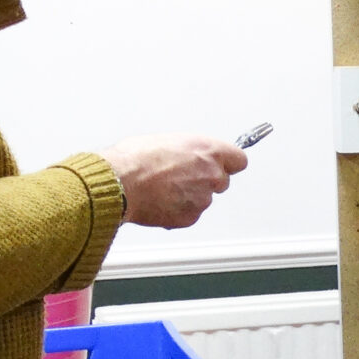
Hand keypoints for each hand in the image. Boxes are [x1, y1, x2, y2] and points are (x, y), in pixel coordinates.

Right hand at [101, 134, 248, 228]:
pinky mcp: (190, 218)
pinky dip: (178, 210)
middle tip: (182, 176)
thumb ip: (190, 151)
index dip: (227, 163)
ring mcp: (202, 199)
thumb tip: (190, 156)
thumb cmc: (136, 159)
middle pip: (222, 181)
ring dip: (190, 196)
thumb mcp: (168, 140)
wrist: (120, 182)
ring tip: (164, 188)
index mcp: (209, 151)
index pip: (239, 160)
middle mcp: (211, 175)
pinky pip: (190, 214)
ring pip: (204, 199)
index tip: (222, 164)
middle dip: (206, 180)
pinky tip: (160, 201)